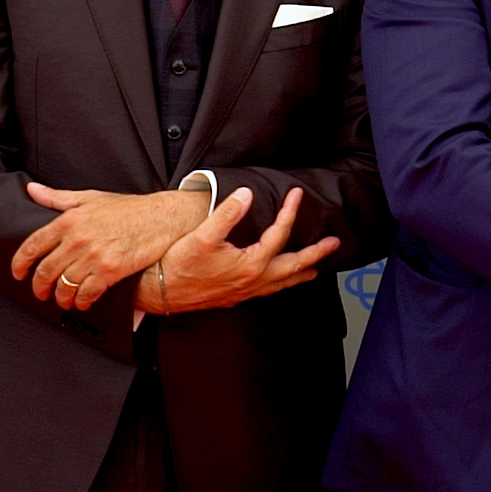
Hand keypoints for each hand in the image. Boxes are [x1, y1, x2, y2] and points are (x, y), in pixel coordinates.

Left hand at [13, 185, 209, 310]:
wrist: (163, 218)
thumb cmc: (129, 209)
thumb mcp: (91, 197)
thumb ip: (58, 197)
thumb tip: (32, 190)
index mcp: (69, 220)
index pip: (32, 246)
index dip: (20, 264)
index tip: (19, 274)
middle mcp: (78, 239)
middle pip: (45, 271)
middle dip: (39, 287)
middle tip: (41, 293)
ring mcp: (93, 256)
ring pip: (64, 286)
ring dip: (60, 298)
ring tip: (63, 300)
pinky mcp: (110, 271)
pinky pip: (86, 293)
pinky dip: (81, 301)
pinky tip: (82, 302)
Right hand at [140, 186, 340, 314]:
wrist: (156, 294)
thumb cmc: (176, 265)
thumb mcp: (201, 235)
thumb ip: (227, 213)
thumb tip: (246, 194)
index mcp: (250, 264)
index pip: (279, 234)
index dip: (290, 212)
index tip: (296, 194)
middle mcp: (253, 281)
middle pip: (293, 267)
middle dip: (315, 254)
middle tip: (334, 244)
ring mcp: (244, 292)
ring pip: (281, 283)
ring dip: (301, 274)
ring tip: (316, 269)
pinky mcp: (234, 297)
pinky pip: (267, 291)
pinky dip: (280, 283)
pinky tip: (277, 281)